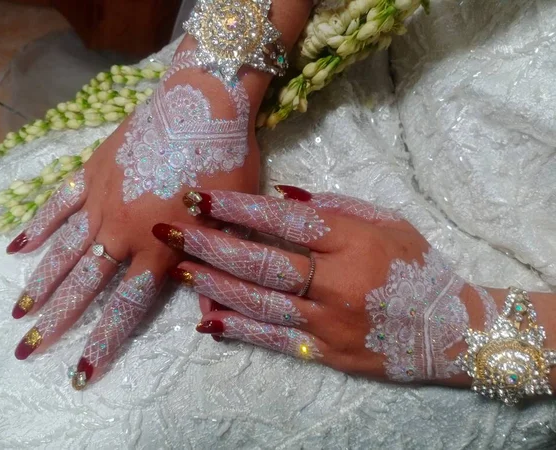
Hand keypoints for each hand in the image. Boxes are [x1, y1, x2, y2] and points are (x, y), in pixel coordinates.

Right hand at [6, 55, 259, 389]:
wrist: (204, 101)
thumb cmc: (227, 159)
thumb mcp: (232, 219)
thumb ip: (215, 269)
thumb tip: (211, 320)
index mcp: (160, 247)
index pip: (125, 306)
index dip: (102, 343)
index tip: (79, 372)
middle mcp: (123, 230)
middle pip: (85, 285)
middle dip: (56, 321)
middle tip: (27, 348)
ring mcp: (103, 199)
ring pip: (65, 250)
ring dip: (41, 283)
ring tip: (20, 310)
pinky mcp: (93, 171)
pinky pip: (59, 203)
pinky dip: (39, 226)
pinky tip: (18, 247)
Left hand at [153, 186, 501, 384]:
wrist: (450, 329)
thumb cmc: (419, 268)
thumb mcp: (388, 222)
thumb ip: (336, 206)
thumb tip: (284, 195)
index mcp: (353, 242)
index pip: (285, 220)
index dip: (239, 207)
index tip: (202, 196)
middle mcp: (336, 282)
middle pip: (261, 261)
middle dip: (210, 244)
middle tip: (170, 230)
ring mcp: (328, 321)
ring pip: (259, 301)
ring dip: (214, 284)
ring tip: (178, 269)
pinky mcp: (325, 351)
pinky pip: (275, 338)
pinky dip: (240, 329)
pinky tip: (208, 321)